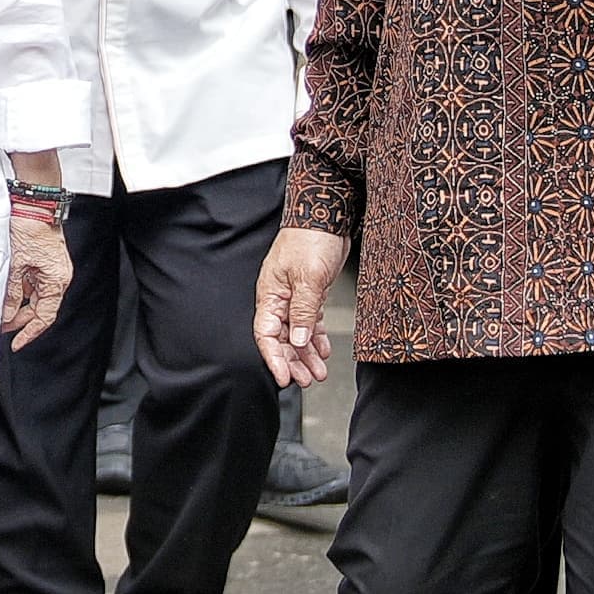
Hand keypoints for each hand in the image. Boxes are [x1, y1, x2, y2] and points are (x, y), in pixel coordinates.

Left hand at [2, 208, 72, 348]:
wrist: (34, 201)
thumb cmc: (29, 228)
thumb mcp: (16, 264)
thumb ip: (12, 292)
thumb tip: (7, 315)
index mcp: (56, 280)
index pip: (45, 316)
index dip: (30, 333)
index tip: (16, 344)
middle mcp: (57, 277)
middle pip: (40, 308)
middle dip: (20, 320)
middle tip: (1, 328)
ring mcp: (51, 269)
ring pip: (34, 296)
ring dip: (18, 304)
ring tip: (0, 310)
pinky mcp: (43, 261)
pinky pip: (32, 283)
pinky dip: (19, 290)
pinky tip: (5, 293)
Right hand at [254, 224, 352, 386]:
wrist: (328, 214)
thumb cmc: (311, 238)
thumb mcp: (309, 278)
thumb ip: (303, 311)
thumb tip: (299, 341)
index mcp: (270, 295)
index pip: (266, 335)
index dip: (274, 358)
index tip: (285, 378)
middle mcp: (280, 299)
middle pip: (282, 339)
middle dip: (293, 361)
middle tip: (306, 380)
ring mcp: (295, 296)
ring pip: (298, 334)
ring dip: (307, 354)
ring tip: (318, 372)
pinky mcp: (311, 293)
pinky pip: (310, 322)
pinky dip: (316, 338)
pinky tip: (323, 350)